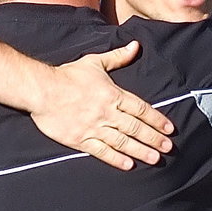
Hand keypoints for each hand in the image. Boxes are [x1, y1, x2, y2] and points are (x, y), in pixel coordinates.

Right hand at [34, 41, 173, 169]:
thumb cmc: (68, 75)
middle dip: (153, 138)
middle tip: (168, 148)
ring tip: (155, 159)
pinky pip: (102, 151)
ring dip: (140, 151)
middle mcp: (106, 112)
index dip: (157, 119)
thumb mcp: (95, 62)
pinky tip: (129, 165)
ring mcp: (94, 127)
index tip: (170, 129)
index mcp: (112, 94)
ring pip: (122, 141)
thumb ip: (118, 57)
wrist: (41, 89)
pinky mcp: (80, 139)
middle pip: (135, 127)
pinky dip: (116, 158)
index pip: (140, 108)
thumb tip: (136, 46)